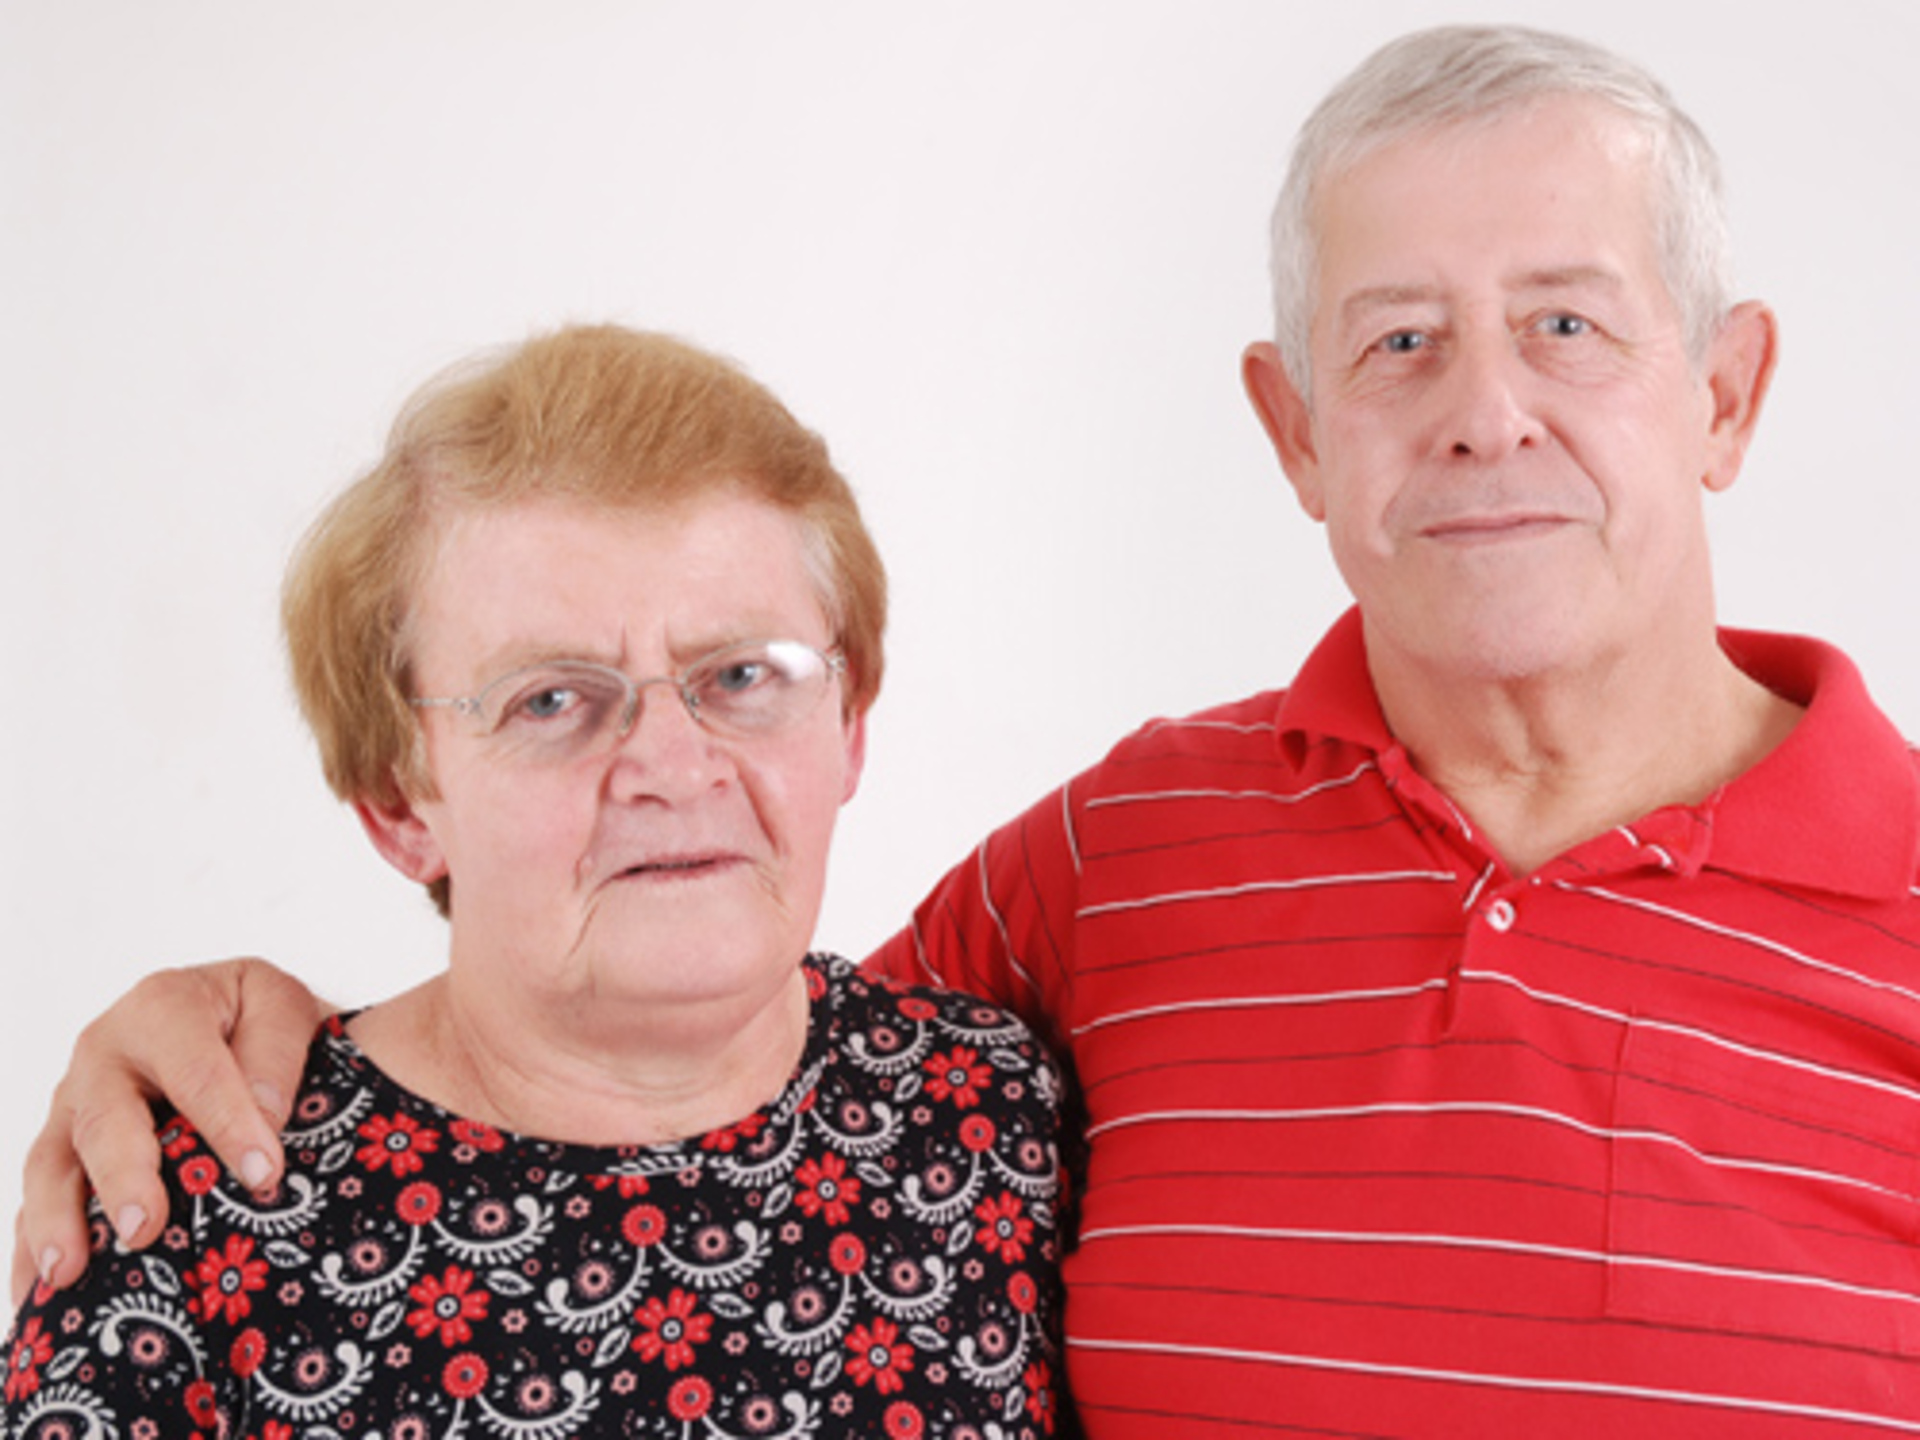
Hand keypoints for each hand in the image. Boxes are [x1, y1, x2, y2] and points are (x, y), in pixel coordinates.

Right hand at [10, 958, 329, 1306]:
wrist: (232, 1019)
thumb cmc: (259, 1019)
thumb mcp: (281, 1006)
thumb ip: (277, 1048)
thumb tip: (267, 1113)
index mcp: (164, 1007)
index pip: (197, 1069)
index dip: (228, 1121)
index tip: (263, 1175)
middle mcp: (104, 1053)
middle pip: (105, 1119)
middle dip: (123, 1176)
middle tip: (142, 1228)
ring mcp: (71, 1105)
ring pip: (52, 1164)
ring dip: (57, 1221)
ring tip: (68, 1274)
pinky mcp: (59, 1151)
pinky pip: (35, 1203)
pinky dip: (32, 1250)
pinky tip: (34, 1298)